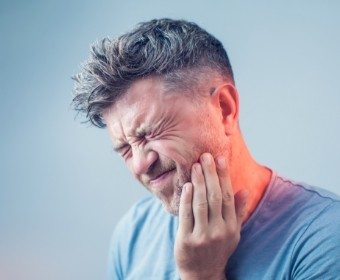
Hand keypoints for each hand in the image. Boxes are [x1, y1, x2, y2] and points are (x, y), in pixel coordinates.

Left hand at [174, 153, 247, 279]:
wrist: (203, 274)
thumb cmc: (218, 249)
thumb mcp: (233, 233)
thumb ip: (238, 211)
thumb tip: (245, 189)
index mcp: (231, 227)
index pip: (228, 196)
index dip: (224, 176)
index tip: (221, 158)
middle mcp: (219, 231)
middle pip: (215, 197)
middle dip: (211, 174)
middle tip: (205, 156)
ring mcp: (203, 236)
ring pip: (201, 204)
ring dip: (199, 183)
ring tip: (196, 166)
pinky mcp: (186, 241)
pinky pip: (186, 216)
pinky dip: (186, 199)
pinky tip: (187, 185)